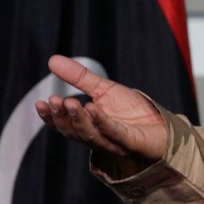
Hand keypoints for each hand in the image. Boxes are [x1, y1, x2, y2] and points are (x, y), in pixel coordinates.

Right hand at [35, 54, 168, 162]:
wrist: (162, 125)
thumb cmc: (132, 111)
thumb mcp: (104, 89)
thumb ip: (80, 78)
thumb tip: (51, 60)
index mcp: (88, 128)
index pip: (64, 126)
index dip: (51, 116)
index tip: (40, 103)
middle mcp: (98, 138)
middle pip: (74, 131)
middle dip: (63, 117)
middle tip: (53, 100)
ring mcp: (115, 142)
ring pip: (91, 135)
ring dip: (79, 120)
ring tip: (70, 103)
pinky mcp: (132, 142)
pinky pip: (115, 133)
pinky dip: (103, 122)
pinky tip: (94, 109)